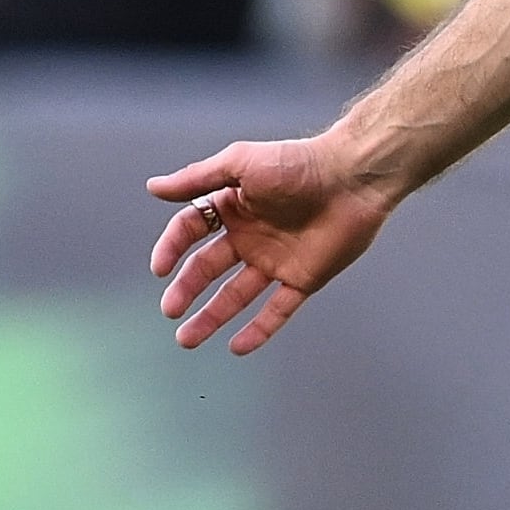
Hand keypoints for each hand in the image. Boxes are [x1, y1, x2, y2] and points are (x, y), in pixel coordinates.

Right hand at [148, 136, 395, 354]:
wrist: (355, 178)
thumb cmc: (300, 164)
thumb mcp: (241, 163)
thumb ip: (198, 178)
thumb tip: (155, 186)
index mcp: (235, 206)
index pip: (191, 231)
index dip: (172, 248)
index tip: (160, 269)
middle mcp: (252, 236)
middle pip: (209, 268)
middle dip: (186, 290)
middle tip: (170, 309)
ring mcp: (277, 259)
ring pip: (237, 295)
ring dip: (212, 317)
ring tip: (187, 339)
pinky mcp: (305, 277)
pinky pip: (278, 309)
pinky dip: (259, 329)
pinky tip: (238, 346)